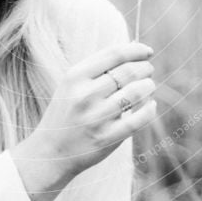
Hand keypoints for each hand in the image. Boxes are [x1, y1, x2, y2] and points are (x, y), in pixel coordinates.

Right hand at [9, 41, 155, 200]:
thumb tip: (134, 49)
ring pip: (136, 92)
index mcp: (75, 76)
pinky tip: (151, 105)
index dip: (136, 50)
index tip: (148, 52)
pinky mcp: (107, 138)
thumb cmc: (67, 113)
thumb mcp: (72, 85)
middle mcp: (85, 95)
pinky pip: (138, 119)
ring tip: (149, 86)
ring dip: (149, 86)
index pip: (114, 54)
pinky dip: (150, 109)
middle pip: (128, 72)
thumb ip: (98, 67)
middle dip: (145, 68)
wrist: (50, 152)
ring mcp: (96, 117)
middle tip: (148, 70)